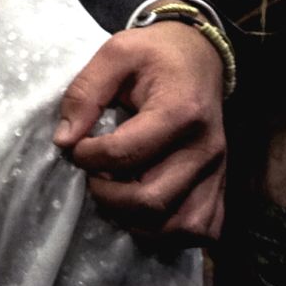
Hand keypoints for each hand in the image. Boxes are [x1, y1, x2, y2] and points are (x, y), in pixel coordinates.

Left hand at [56, 21, 225, 242]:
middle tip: (92, 175)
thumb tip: (64, 139)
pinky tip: (143, 211)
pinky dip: (169, 231)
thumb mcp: (114, 54)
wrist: (200, 55)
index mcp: (180, 112)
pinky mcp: (221, 185)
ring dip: (136, 221)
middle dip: (106, 195)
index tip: (75, 145)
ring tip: (115, 193)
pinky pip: (203, 229)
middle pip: (151, 200)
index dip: (87, 156)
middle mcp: (206, 149)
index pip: (125, 154)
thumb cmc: (154, 54)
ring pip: (179, 227)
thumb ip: (84, 92)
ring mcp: (218, 172)